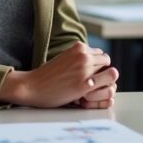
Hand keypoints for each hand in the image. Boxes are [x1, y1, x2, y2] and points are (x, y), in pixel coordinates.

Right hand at [0, 42, 117, 107]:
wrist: (32, 86)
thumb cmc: (47, 76)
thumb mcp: (65, 59)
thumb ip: (79, 58)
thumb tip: (95, 65)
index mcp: (78, 47)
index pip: (100, 54)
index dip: (96, 66)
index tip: (90, 75)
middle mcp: (84, 55)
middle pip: (106, 62)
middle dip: (101, 72)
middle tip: (92, 84)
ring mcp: (85, 68)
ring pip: (110, 73)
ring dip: (103, 82)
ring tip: (91, 90)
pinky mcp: (85, 84)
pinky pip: (106, 85)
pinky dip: (101, 91)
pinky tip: (87, 96)